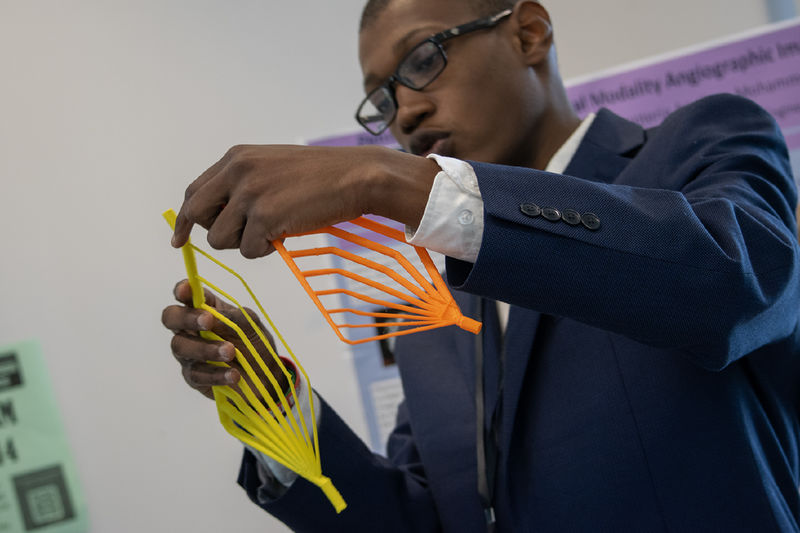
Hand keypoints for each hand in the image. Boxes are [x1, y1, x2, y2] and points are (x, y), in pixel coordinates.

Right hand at [162, 280, 288, 403]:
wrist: (266, 375)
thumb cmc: (254, 343)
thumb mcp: (249, 324)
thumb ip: (231, 317)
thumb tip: (211, 316)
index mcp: (205, 309)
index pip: (186, 295)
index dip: (182, 290)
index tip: (186, 290)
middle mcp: (190, 329)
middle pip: (171, 318)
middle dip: (187, 317)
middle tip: (208, 321)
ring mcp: (189, 354)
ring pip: (181, 346)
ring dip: (206, 348)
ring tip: (231, 352)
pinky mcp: (193, 377)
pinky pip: (196, 375)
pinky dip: (216, 374)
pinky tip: (233, 375)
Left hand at [171, 144, 438, 257]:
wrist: (357, 175)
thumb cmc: (322, 175)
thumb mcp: (274, 166)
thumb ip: (244, 182)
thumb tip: (220, 215)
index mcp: (236, 157)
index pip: (194, 191)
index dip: (185, 218)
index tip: (180, 239)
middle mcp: (237, 172)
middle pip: (196, 216)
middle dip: (210, 234)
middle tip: (233, 240)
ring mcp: (249, 194)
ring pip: (220, 238)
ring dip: (243, 244)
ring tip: (271, 232)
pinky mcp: (265, 217)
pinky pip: (248, 250)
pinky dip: (264, 251)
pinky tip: (284, 236)